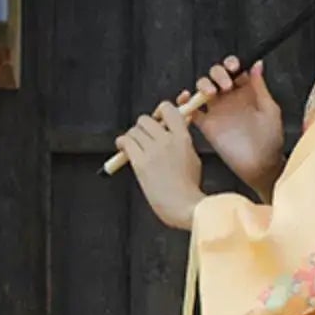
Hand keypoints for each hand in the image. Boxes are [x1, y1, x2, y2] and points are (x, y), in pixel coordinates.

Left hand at [113, 101, 203, 229]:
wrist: (183, 205)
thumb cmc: (189, 188)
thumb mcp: (192, 157)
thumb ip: (182, 141)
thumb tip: (174, 129)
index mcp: (182, 138)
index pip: (167, 109)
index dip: (160, 111)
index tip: (158, 119)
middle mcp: (166, 140)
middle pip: (146, 119)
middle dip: (143, 126)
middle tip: (144, 136)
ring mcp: (152, 151)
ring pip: (134, 130)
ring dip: (132, 136)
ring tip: (134, 145)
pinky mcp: (140, 162)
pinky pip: (125, 142)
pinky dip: (122, 143)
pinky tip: (123, 148)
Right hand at [176, 53, 285, 194]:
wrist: (261, 166)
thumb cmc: (271, 140)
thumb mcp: (270, 110)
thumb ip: (260, 88)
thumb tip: (256, 64)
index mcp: (246, 92)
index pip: (234, 70)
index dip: (231, 64)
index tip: (233, 66)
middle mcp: (230, 99)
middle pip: (215, 75)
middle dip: (217, 73)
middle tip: (225, 85)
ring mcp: (217, 111)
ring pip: (203, 88)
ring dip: (203, 84)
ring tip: (211, 92)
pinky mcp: (207, 126)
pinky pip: (191, 110)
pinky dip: (185, 102)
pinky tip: (187, 97)